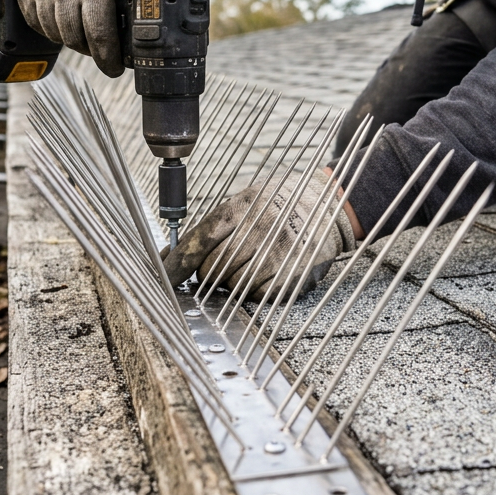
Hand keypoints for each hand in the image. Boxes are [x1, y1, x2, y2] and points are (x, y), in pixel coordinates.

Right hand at [11, 0, 133, 76]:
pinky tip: (60, 23)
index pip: (98, 33)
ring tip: (83, 37)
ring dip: (68, 39)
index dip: (107, 57)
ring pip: (51, 30)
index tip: (115, 68)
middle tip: (102, 52)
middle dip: (90, 50)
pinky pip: (31, 17)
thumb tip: (151, 16)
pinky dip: (46, 26)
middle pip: (73, 37)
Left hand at [163, 177, 355, 300]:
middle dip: (206, 272)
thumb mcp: (248, 199)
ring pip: (232, 285)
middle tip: (217, 265)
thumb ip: (216, 225)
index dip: (177, 261)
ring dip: (230, 282)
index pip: (200, 239)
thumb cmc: (280, 202)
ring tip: (247, 263)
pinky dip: (252, 290)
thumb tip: (175, 253)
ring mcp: (278, 254)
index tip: (164, 276)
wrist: (331, 205)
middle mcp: (261, 229)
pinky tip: (264, 272)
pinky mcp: (293, 276)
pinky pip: (256, 295)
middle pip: (212, 267)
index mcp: (244, 206)